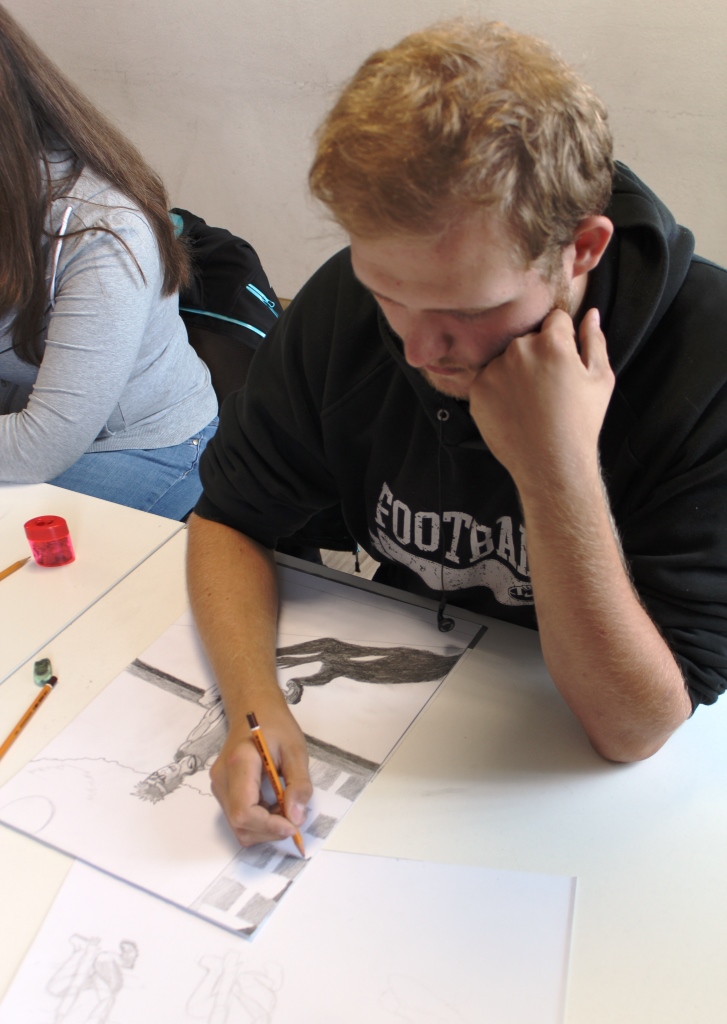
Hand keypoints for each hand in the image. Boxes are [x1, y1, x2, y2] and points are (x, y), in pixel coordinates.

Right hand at [209, 704, 311, 847]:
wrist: (254, 710)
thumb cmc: (275, 725)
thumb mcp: (296, 750)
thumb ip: (299, 784)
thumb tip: (297, 818)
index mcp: (239, 762)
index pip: (244, 811)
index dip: (268, 826)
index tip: (293, 826)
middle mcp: (222, 778)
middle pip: (240, 823)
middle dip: (269, 830)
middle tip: (294, 817)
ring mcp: (219, 786)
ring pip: (238, 826)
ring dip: (265, 828)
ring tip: (285, 809)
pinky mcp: (223, 791)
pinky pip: (238, 818)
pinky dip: (259, 822)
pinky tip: (274, 807)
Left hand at [468, 307, 614, 495]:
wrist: (550, 463)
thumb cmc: (580, 422)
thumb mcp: (600, 379)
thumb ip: (594, 341)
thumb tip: (590, 313)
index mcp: (552, 343)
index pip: (555, 319)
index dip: (562, 338)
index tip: (563, 361)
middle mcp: (519, 350)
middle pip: (528, 338)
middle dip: (537, 353)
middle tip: (547, 387)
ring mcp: (494, 369)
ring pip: (506, 358)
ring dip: (515, 370)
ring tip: (529, 401)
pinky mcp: (477, 389)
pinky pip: (488, 378)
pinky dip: (498, 389)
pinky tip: (513, 409)